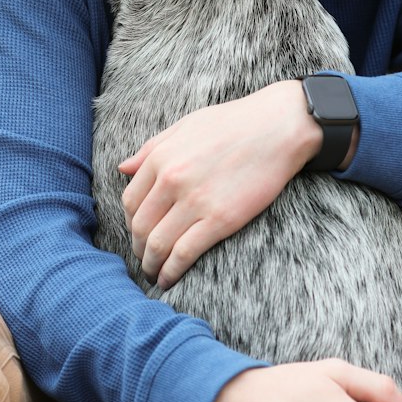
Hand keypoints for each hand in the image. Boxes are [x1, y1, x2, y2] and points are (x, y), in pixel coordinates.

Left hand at [120, 82, 318, 287]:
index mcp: (161, 157)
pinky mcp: (220, 220)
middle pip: (140, 227)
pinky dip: (171, 271)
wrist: (279, 127)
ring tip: (155, 274)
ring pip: (158, 244)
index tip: (138, 234)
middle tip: (144, 259)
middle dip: (138, 248)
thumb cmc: (234, 123)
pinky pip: (184, 253)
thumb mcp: (185, 126)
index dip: (130, 223)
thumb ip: (151, 148)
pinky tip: (170, 278)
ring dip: (151, 264)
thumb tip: (122, 168)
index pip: (130, 201)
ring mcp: (195, 201)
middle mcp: (172, 180)